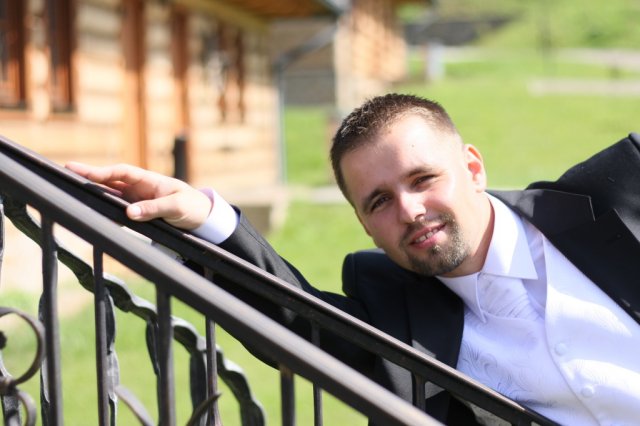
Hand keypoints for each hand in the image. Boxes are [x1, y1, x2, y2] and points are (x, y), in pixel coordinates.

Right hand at [65, 162, 211, 229]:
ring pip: (110, 195)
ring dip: (94, 194)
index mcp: (148, 180)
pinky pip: (117, 211)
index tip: (81, 171)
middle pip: (110, 181)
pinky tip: (91, 212)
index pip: (121, 172)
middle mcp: (139, 188)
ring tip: (72, 192)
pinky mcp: (138, 213)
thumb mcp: (176, 207)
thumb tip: (129, 213)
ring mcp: (137, 200)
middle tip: (66, 174)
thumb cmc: (192, 206)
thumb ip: (154, 209)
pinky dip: (105, 211)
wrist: (202, 218)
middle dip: (89, 178)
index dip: (101, 171)